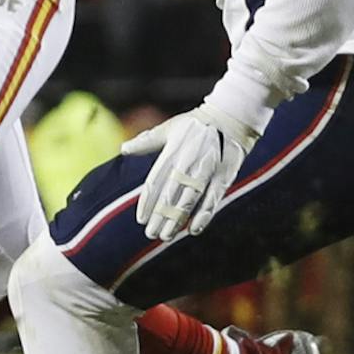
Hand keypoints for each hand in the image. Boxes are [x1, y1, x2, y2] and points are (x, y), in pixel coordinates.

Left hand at [124, 100, 261, 242]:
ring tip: (166, 236)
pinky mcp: (223, 177)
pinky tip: (193, 229)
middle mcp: (187, 162)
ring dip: (177, 219)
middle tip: (151, 234)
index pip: (155, 181)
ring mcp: (206, 170)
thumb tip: (123, 149)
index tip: (141, 219)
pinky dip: (203, 215)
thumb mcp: (169, 128)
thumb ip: (147, 142)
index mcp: (172, 152)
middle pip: (170, 194)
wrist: (230, 117)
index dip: (147, 202)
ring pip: (189, 199)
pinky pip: (212, 199)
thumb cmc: (195, 124)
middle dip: (160, 216)